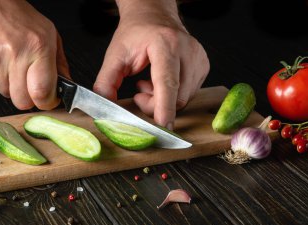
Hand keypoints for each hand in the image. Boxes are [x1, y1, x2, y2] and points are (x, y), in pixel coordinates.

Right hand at [0, 0, 68, 109]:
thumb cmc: (17, 18)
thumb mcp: (49, 34)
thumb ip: (60, 63)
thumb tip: (68, 87)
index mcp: (38, 47)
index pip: (42, 92)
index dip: (47, 102)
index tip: (48, 99)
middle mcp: (15, 53)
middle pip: (23, 102)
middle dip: (27, 96)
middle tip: (27, 81)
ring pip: (6, 95)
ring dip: (9, 86)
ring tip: (8, 64)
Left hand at [93, 1, 208, 128]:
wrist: (153, 16)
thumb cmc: (136, 33)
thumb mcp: (115, 55)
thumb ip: (105, 82)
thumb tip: (104, 106)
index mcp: (165, 44)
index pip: (167, 81)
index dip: (164, 106)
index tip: (163, 125)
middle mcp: (187, 51)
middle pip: (177, 97)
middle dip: (155, 105)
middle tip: (139, 92)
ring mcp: (198, 59)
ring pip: (183, 99)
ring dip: (163, 100)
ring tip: (149, 82)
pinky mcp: (203, 67)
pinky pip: (188, 94)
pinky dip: (173, 95)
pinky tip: (161, 81)